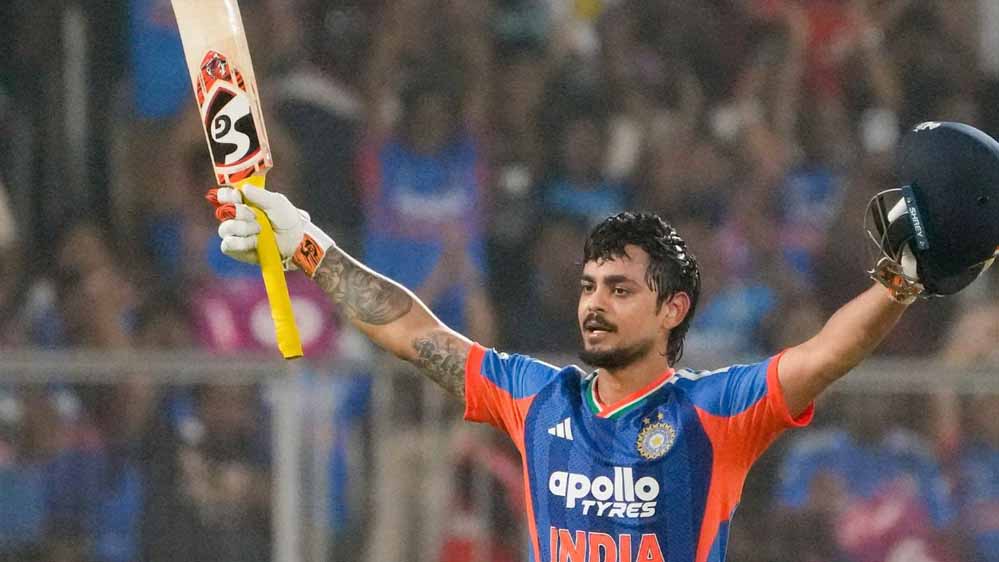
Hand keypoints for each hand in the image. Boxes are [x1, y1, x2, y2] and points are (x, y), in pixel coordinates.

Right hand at [206, 187, 334, 276]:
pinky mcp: (236, 250)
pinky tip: (255, 242)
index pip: (224, 195)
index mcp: (244, 203)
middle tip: (256, 216)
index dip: (226, 195)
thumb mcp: (277, 202)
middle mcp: (236, 218)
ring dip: (243, 228)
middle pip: (223, 211)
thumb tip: (244, 188)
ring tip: (260, 230)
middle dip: (240, 213)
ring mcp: (235, 234)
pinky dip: (241, 243)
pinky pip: (227, 245)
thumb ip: (260, 195)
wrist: (296, 242)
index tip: (237, 197)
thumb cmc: (287, 219)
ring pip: (225, 229)